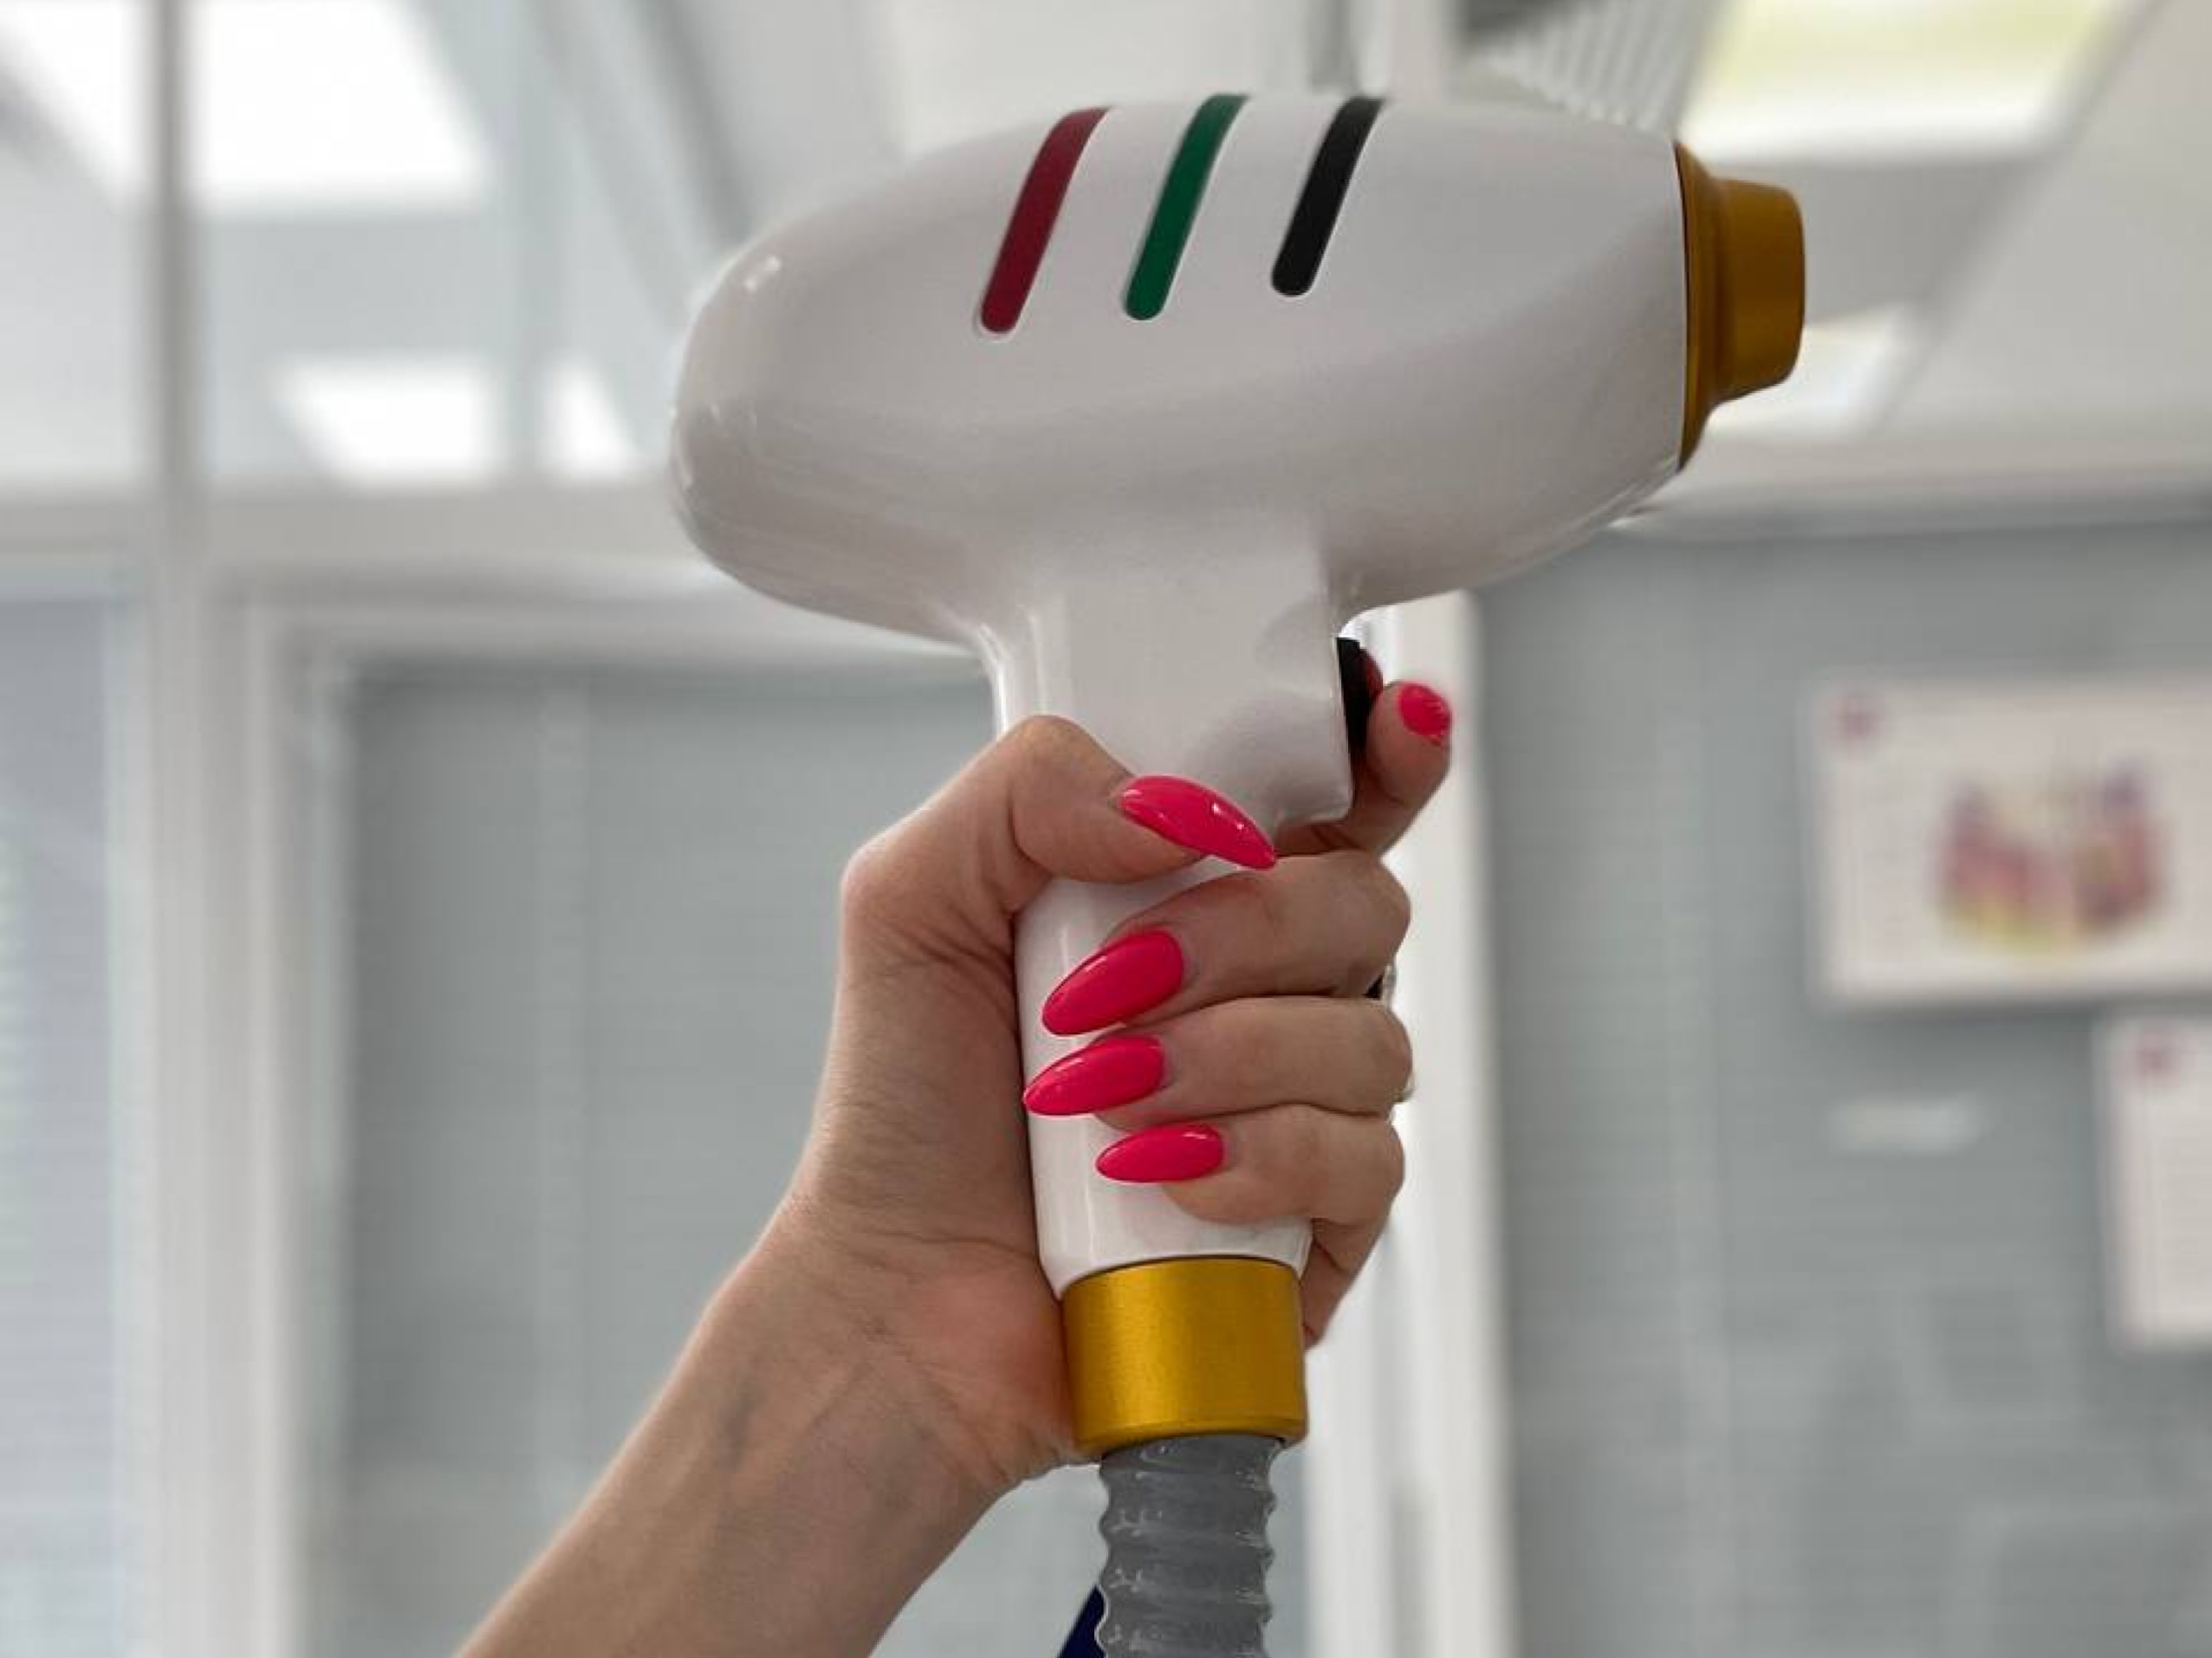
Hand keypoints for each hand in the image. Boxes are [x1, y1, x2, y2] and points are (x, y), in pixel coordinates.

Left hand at [764, 669, 1453, 1496]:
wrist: (898, 1299)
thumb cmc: (906, 1105)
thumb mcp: (913, 898)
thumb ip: (1027, 790)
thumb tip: (1175, 807)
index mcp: (1195, 892)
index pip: (1335, 795)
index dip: (1386, 746)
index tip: (1392, 716)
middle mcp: (1269, 990)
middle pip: (1367, 902)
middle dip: (1242, 932)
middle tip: (1106, 986)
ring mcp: (1304, 1107)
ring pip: (1372, 1038)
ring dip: (1224, 1058)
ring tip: (1102, 1103)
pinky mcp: (1322, 1227)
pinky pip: (1366, 1164)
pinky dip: (1258, 1160)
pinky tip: (1164, 1180)